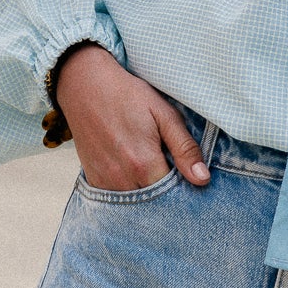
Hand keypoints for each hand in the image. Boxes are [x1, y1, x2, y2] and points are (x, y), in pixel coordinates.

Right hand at [53, 44, 211, 191]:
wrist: (85, 85)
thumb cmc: (128, 96)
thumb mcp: (164, 114)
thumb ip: (184, 148)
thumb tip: (202, 179)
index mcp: (144, 164)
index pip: (174, 194)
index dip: (184, 186)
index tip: (186, 173)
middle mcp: (122, 179)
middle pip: (154, 202)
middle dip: (166, 192)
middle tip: (169, 166)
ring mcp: (104, 182)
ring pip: (135, 202)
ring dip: (147, 191)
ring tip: (150, 166)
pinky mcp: (92, 179)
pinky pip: (116, 197)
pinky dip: (129, 189)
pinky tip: (133, 170)